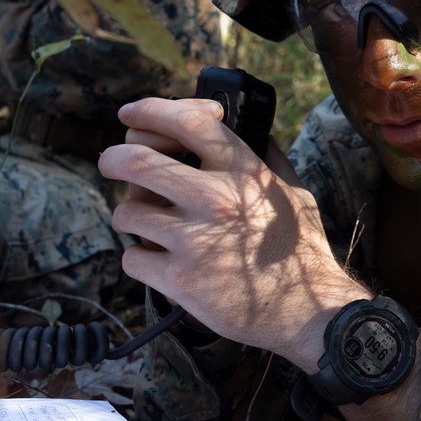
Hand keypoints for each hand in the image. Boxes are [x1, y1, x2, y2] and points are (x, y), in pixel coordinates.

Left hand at [97, 97, 369, 370]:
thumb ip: (269, 158)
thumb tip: (251, 128)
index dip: (152, 109)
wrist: (307, 311)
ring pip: (127, 211)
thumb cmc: (303, 252)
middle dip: (113, 157)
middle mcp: (216, 199)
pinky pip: (132, 257)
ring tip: (148, 224)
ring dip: (132, 215)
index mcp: (244, 172)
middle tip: (112, 162)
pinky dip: (139, 258)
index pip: (188, 121)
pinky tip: (158, 260)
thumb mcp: (295, 192)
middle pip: (136, 159)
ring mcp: (194, 240)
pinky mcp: (180, 280)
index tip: (133, 113)